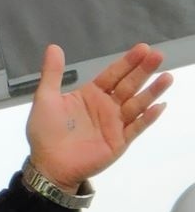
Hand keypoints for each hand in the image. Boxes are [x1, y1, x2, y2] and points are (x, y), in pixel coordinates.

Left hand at [25, 43, 170, 191]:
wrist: (48, 164)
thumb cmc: (45, 131)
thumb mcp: (46, 98)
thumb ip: (52, 73)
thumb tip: (53, 47)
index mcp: (90, 95)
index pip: (113, 75)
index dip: (127, 62)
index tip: (143, 48)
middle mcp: (106, 107)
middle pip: (128, 85)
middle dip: (143, 71)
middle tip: (158, 55)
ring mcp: (115, 124)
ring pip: (137, 104)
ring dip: (152, 91)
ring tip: (167, 77)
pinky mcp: (119, 141)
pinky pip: (137, 127)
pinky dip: (148, 117)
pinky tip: (158, 106)